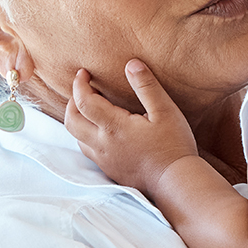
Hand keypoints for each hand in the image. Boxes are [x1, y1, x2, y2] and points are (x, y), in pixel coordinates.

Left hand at [65, 58, 198, 196]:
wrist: (175, 182)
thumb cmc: (173, 145)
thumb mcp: (165, 111)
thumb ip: (146, 86)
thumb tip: (131, 64)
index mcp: (114, 127)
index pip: (84, 102)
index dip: (79, 84)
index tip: (83, 73)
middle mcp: (102, 144)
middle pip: (71, 121)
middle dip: (71, 102)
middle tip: (82, 89)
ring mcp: (104, 160)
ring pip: (77, 138)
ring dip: (77, 120)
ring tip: (89, 109)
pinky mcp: (110, 170)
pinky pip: (88, 151)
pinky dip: (86, 136)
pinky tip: (101, 132)